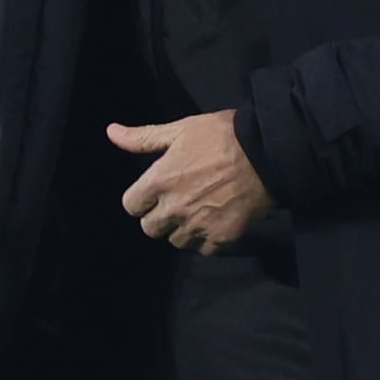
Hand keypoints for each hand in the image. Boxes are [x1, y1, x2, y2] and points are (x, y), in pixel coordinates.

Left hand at [109, 114, 270, 254]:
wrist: (268, 152)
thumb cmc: (222, 136)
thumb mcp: (180, 130)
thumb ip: (143, 138)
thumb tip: (110, 132)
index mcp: (159, 181)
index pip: (131, 206)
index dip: (142, 198)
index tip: (156, 190)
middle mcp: (175, 208)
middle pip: (149, 228)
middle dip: (159, 216)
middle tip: (178, 201)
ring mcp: (198, 226)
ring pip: (175, 241)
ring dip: (182, 229)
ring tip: (199, 209)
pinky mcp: (221, 238)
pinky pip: (202, 249)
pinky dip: (206, 238)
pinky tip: (216, 219)